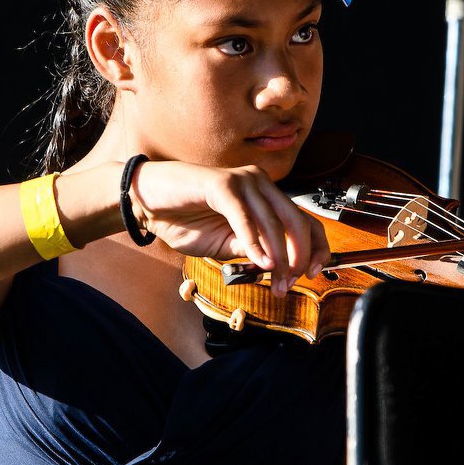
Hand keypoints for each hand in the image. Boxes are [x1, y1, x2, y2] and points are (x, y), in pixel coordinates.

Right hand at [129, 161, 330, 294]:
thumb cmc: (184, 219)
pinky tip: (259, 261)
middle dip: (298, 258)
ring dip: (278, 256)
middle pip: (297, 222)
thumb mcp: (226, 244)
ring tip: (274, 279)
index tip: (313, 273)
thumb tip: (279, 267)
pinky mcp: (222, 183)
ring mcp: (243, 180)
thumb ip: (252, 250)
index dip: (315, 248)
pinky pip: (245, 216)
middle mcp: (260, 183)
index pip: (304, 221)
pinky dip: (255, 242)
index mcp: (265, 196)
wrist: (147, 203)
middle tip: (287, 284)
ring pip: (274, 223)